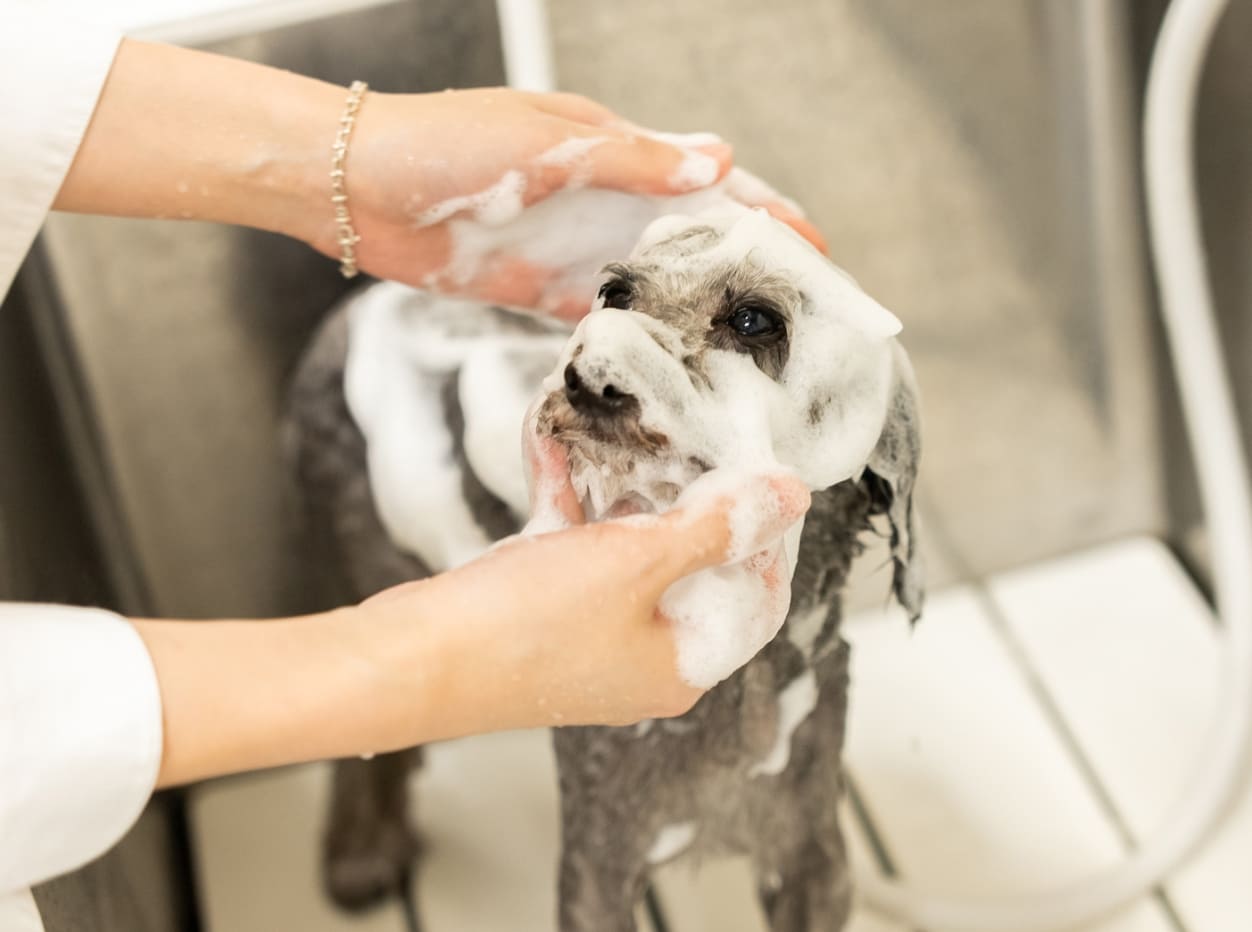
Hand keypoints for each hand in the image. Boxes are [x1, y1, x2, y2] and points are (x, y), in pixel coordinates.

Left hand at [53, 41, 823, 318]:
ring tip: (742, 341)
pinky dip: (630, 330)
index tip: (812, 244)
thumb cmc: (439, 144)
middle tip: (791, 308)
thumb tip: (718, 164)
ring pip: (651, 277)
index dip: (763, 210)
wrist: (353, 186)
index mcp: (611, 148)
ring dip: (694, 304)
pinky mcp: (536, 284)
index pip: (706, 180)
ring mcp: (571, 243)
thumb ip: (632, 161)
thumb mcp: (546, 142)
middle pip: (690, 234)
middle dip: (742, 265)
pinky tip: (661, 354)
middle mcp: (599, 197)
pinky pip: (596, 310)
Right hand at [356, 437, 809, 732]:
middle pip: (693, 568)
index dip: (764, 531)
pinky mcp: (544, 616)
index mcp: (683, 663)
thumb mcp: (637, 562)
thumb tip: (791, 497)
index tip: (755, 468)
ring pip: (630, 553)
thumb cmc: (526, 626)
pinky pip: (574, 551)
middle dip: (688, 497)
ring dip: (623, 492)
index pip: (756, 596)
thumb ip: (716, 528)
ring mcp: (591, 638)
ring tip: (625, 431)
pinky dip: (568, 503)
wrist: (412, 661)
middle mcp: (644, 658)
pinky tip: (550, 443)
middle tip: (692, 435)